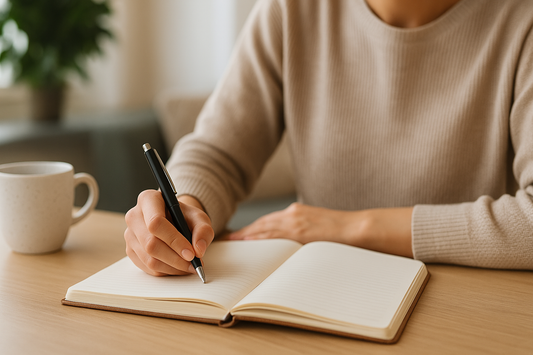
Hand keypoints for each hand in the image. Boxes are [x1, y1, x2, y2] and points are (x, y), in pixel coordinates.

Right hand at [124, 190, 213, 275]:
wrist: (175, 220)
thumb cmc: (185, 217)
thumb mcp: (199, 218)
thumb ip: (203, 230)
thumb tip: (198, 250)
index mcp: (148, 199)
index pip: (156, 222)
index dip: (174, 241)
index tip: (191, 254)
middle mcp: (134, 216)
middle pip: (151, 243)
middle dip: (175, 258)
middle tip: (193, 264)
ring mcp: (130, 234)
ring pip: (149, 259)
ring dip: (172, 267)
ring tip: (189, 267)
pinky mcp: (130, 250)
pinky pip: (147, 267)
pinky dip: (166, 271)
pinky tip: (178, 267)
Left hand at [228, 202, 413, 257]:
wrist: (358, 229)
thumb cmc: (341, 233)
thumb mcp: (317, 228)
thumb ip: (301, 233)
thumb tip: (288, 249)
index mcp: (297, 213)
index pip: (268, 222)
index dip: (252, 228)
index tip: (238, 235)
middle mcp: (292, 214)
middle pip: (262, 224)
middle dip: (244, 232)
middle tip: (227, 238)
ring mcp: (295, 222)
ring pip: (264, 229)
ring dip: (246, 235)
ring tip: (231, 242)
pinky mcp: (299, 232)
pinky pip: (274, 236)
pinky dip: (259, 238)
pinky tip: (247, 243)